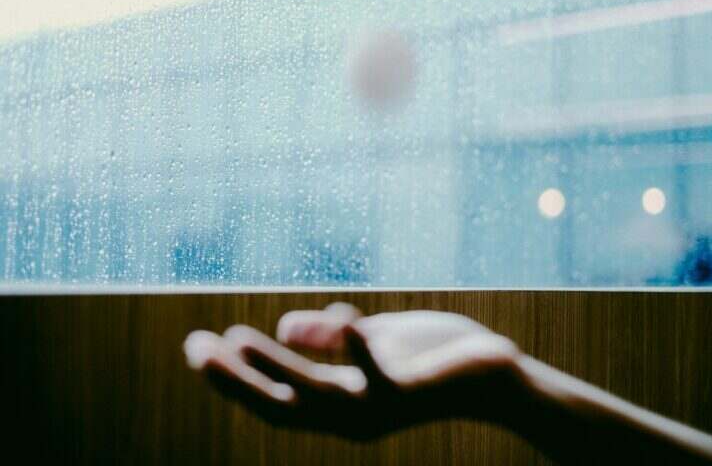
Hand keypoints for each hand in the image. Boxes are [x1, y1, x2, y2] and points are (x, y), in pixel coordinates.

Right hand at [183, 302, 518, 439]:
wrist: (493, 375)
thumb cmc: (432, 359)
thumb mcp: (374, 341)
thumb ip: (331, 338)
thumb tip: (285, 326)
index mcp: (339, 400)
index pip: (273, 394)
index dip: (233, 377)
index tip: (197, 347)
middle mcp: (350, 415)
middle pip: (279, 404)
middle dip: (234, 380)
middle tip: (194, 348)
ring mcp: (378, 408)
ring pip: (313, 395)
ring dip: (275, 366)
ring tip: (237, 338)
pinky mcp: (408, 392)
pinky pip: (379, 377)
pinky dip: (359, 349)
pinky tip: (346, 320)